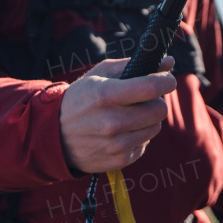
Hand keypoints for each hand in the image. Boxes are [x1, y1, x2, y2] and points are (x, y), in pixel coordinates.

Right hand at [59, 56, 176, 173]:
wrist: (54, 135)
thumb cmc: (81, 98)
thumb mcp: (100, 75)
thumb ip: (134, 65)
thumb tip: (169, 61)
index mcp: (107, 95)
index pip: (151, 87)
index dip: (166, 81)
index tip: (167, 79)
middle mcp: (112, 121)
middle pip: (159, 110)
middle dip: (155, 101)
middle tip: (143, 99)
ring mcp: (116, 144)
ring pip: (155, 127)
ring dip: (147, 120)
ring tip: (128, 115)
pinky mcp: (119, 160)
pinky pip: (145, 144)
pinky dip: (138, 136)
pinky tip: (121, 132)